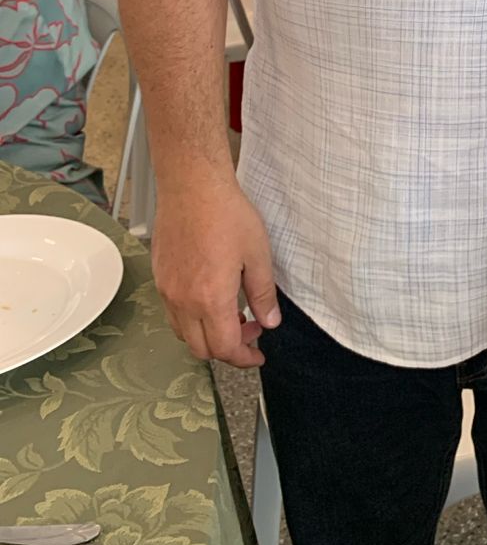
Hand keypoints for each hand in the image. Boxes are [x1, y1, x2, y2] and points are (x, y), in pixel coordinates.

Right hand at [151, 177, 280, 367]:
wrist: (192, 186)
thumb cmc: (225, 213)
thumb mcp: (258, 254)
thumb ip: (263, 293)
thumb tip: (270, 320)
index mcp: (210, 299)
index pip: (224, 348)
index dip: (244, 358)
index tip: (257, 354)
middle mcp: (183, 301)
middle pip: (201, 349)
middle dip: (228, 349)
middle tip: (250, 330)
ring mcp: (167, 290)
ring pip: (183, 334)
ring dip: (207, 335)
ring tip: (231, 313)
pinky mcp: (159, 278)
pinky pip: (172, 313)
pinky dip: (191, 319)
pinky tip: (209, 298)